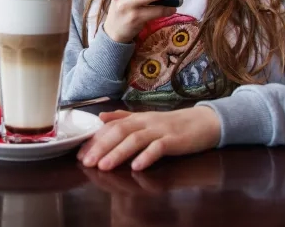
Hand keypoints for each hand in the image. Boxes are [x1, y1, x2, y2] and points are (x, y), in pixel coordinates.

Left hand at [77, 106, 220, 170]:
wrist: (204, 122)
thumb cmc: (173, 124)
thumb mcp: (146, 119)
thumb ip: (124, 117)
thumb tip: (101, 117)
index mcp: (138, 118)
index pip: (112, 126)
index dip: (95, 139)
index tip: (80, 152)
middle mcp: (146, 122)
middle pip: (120, 132)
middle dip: (101, 147)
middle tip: (87, 161)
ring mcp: (161, 131)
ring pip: (136, 140)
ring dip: (118, 153)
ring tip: (104, 166)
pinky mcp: (175, 141)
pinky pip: (159, 148)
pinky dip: (147, 156)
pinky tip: (137, 166)